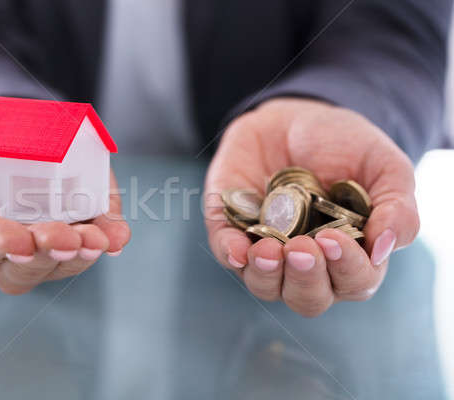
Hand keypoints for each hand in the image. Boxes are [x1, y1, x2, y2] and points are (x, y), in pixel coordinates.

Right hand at [0, 106, 130, 294]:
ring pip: (62, 263)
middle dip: (46, 251)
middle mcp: (7, 253)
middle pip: (24, 267)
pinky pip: (95, 242)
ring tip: (95, 239)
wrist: (6, 122)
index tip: (19, 241)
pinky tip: (117, 236)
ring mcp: (47, 247)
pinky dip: (109, 238)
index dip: (0, 245)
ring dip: (81, 254)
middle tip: (65, 238)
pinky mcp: (80, 230)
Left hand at [204, 98, 418, 316]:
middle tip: (303, 247)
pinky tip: (237, 249)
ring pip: (265, 286)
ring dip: (266, 274)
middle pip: (308, 298)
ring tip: (268, 249)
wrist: (296, 116)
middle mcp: (308, 263)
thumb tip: (382, 249)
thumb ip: (397, 207)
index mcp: (350, 255)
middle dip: (305, 278)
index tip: (334, 239)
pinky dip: (231, 254)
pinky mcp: (231, 228)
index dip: (347, 269)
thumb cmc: (346, 146)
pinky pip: (226, 252)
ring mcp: (267, 249)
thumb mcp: (384, 165)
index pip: (354, 282)